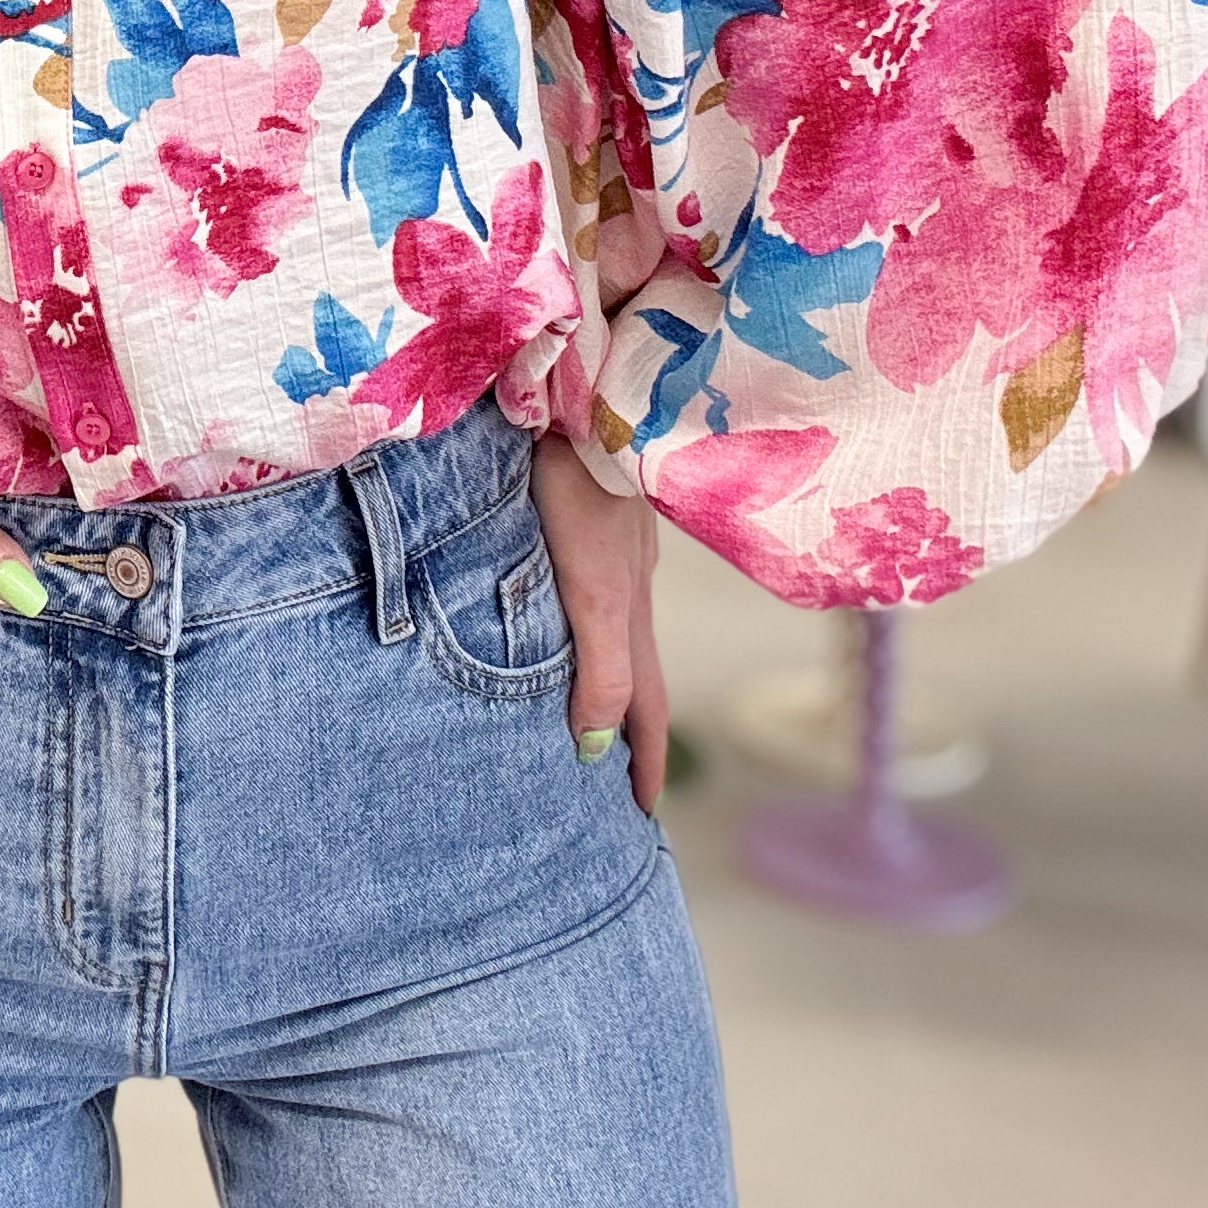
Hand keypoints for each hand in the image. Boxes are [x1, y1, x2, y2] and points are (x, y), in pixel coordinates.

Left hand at [530, 431, 665, 812]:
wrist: (579, 393)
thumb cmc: (580, 488)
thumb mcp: (597, 588)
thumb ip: (603, 663)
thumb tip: (596, 745)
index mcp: (631, 607)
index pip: (645, 702)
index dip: (646, 759)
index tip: (642, 814)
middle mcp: (630, 580)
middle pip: (635, 668)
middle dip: (632, 727)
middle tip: (618, 777)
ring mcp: (615, 542)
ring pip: (614, 623)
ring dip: (607, 672)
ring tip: (586, 705)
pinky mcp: (590, 505)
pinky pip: (594, 584)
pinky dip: (586, 620)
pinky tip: (561, 607)